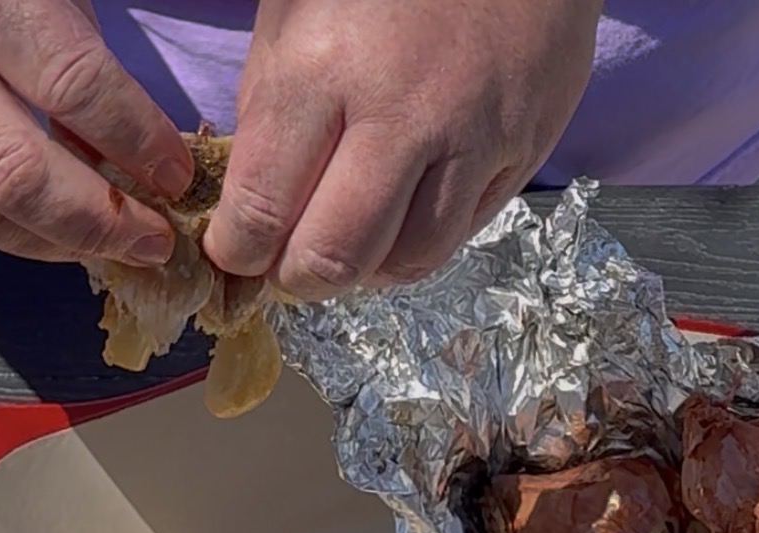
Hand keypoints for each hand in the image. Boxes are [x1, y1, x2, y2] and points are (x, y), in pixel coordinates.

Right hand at [0, 0, 194, 264]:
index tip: (178, 176)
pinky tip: (72, 236)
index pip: (69, 85)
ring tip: (123, 246)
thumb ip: (88, 73)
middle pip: (13, 174)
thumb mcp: (45, 0)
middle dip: (99, 221)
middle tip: (155, 240)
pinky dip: (28, 238)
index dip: (135, 140)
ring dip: (65, 245)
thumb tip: (153, 165)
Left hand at [204, 0, 601, 300]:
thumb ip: (269, 107)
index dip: (238, 251)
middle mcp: (400, 117)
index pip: (261, 209)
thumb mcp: (296, 9)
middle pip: (335, 258)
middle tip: (289, 265)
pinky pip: (460, 234)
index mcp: (321, 71)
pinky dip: (419, 245)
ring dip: (366, 271)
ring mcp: (471, 140)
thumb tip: (254, 199)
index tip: (236, 251)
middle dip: (299, 279)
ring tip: (349, 243)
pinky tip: (400, 220)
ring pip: (406, 261)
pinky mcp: (522, 152)